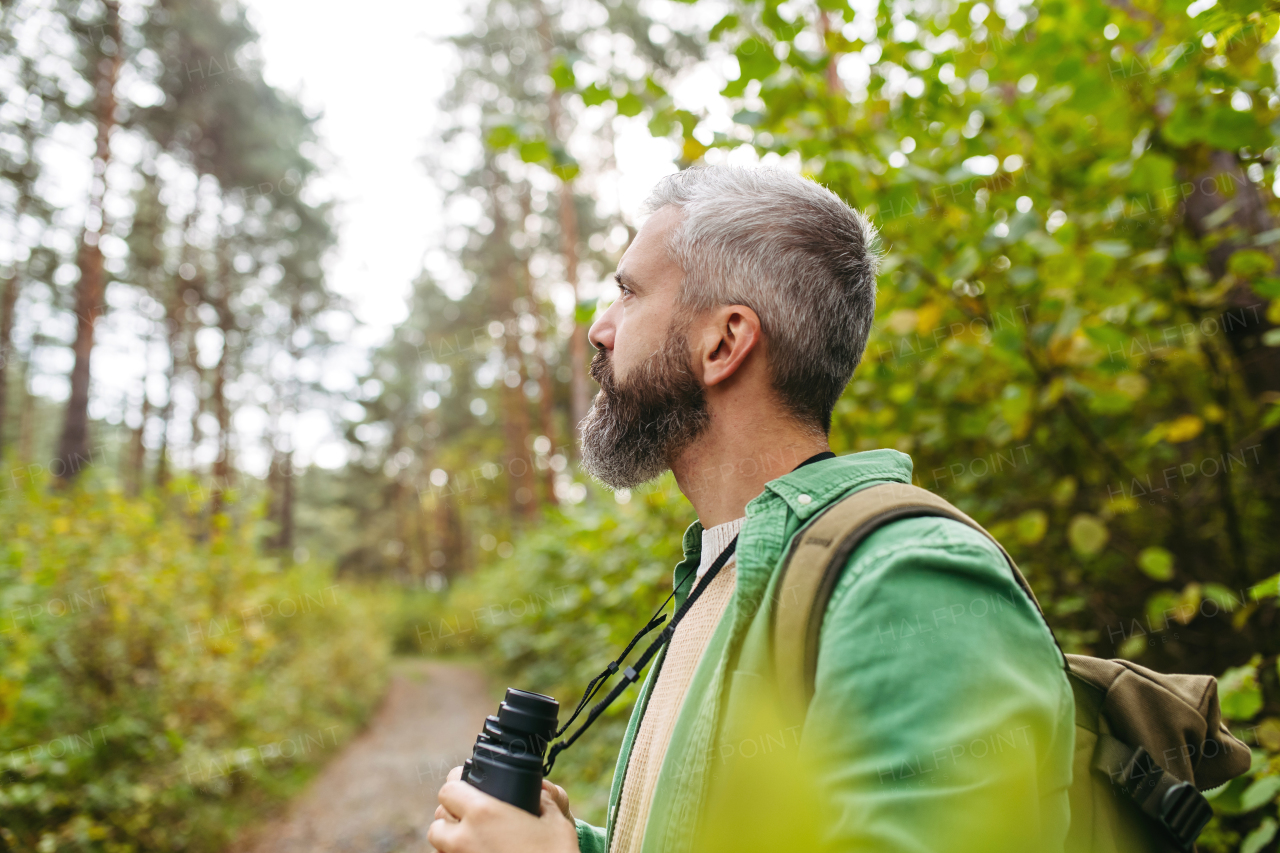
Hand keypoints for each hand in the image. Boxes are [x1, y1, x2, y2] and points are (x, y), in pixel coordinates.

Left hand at [429, 767, 578, 852]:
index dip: (457, 784)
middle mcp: (465, 838)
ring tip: (472, 838)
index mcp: (484, 812)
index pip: (449, 790)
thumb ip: (542, 800)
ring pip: (438, 844)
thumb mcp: (555, 821)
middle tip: (470, 815)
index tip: (466, 785)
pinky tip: (474, 852)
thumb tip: (537, 792)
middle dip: (451, 814)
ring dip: (449, 838)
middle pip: (438, 818)